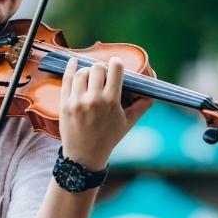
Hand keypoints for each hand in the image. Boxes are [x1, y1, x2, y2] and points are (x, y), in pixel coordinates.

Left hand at [58, 56, 153, 170]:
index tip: (116, 63)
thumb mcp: (128, 123)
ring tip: (91, 77)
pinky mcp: (64, 104)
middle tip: (103, 74)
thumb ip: (142, 105)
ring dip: (87, 71)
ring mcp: (77, 101)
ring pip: (82, 72)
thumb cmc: (109, 138)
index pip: (115, 70)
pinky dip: (70, 67)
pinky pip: (66, 79)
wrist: (85, 156)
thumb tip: (153, 92)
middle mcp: (94, 100)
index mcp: (111, 102)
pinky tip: (73, 61)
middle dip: (102, 69)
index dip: (116, 63)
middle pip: (97, 68)